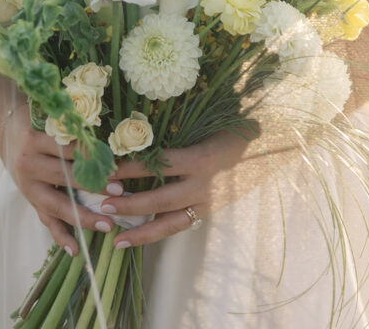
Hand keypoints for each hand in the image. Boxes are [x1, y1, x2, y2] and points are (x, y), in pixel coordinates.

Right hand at [1, 102, 115, 255]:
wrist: (6, 133)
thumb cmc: (38, 120)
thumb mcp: (51, 116)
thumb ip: (73, 124)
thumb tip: (112, 134)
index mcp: (35, 138)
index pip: (68, 149)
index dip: (92, 156)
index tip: (116, 164)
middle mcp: (28, 163)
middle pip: (64, 177)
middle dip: (93, 186)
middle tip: (119, 192)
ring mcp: (27, 186)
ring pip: (56, 204)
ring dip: (82, 216)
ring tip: (106, 225)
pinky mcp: (30, 200)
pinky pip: (45, 220)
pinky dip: (60, 236)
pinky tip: (76, 250)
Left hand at [98, 130, 253, 248]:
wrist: (264, 150)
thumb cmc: (230, 130)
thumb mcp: (206, 126)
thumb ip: (176, 132)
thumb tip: (136, 131)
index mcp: (201, 159)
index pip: (159, 165)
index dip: (132, 168)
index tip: (108, 169)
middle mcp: (203, 185)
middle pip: (160, 199)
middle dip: (130, 204)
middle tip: (104, 204)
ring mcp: (206, 203)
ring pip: (169, 223)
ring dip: (140, 232)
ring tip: (115, 240)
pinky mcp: (207, 212)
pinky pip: (178, 226)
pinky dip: (156, 233)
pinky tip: (136, 240)